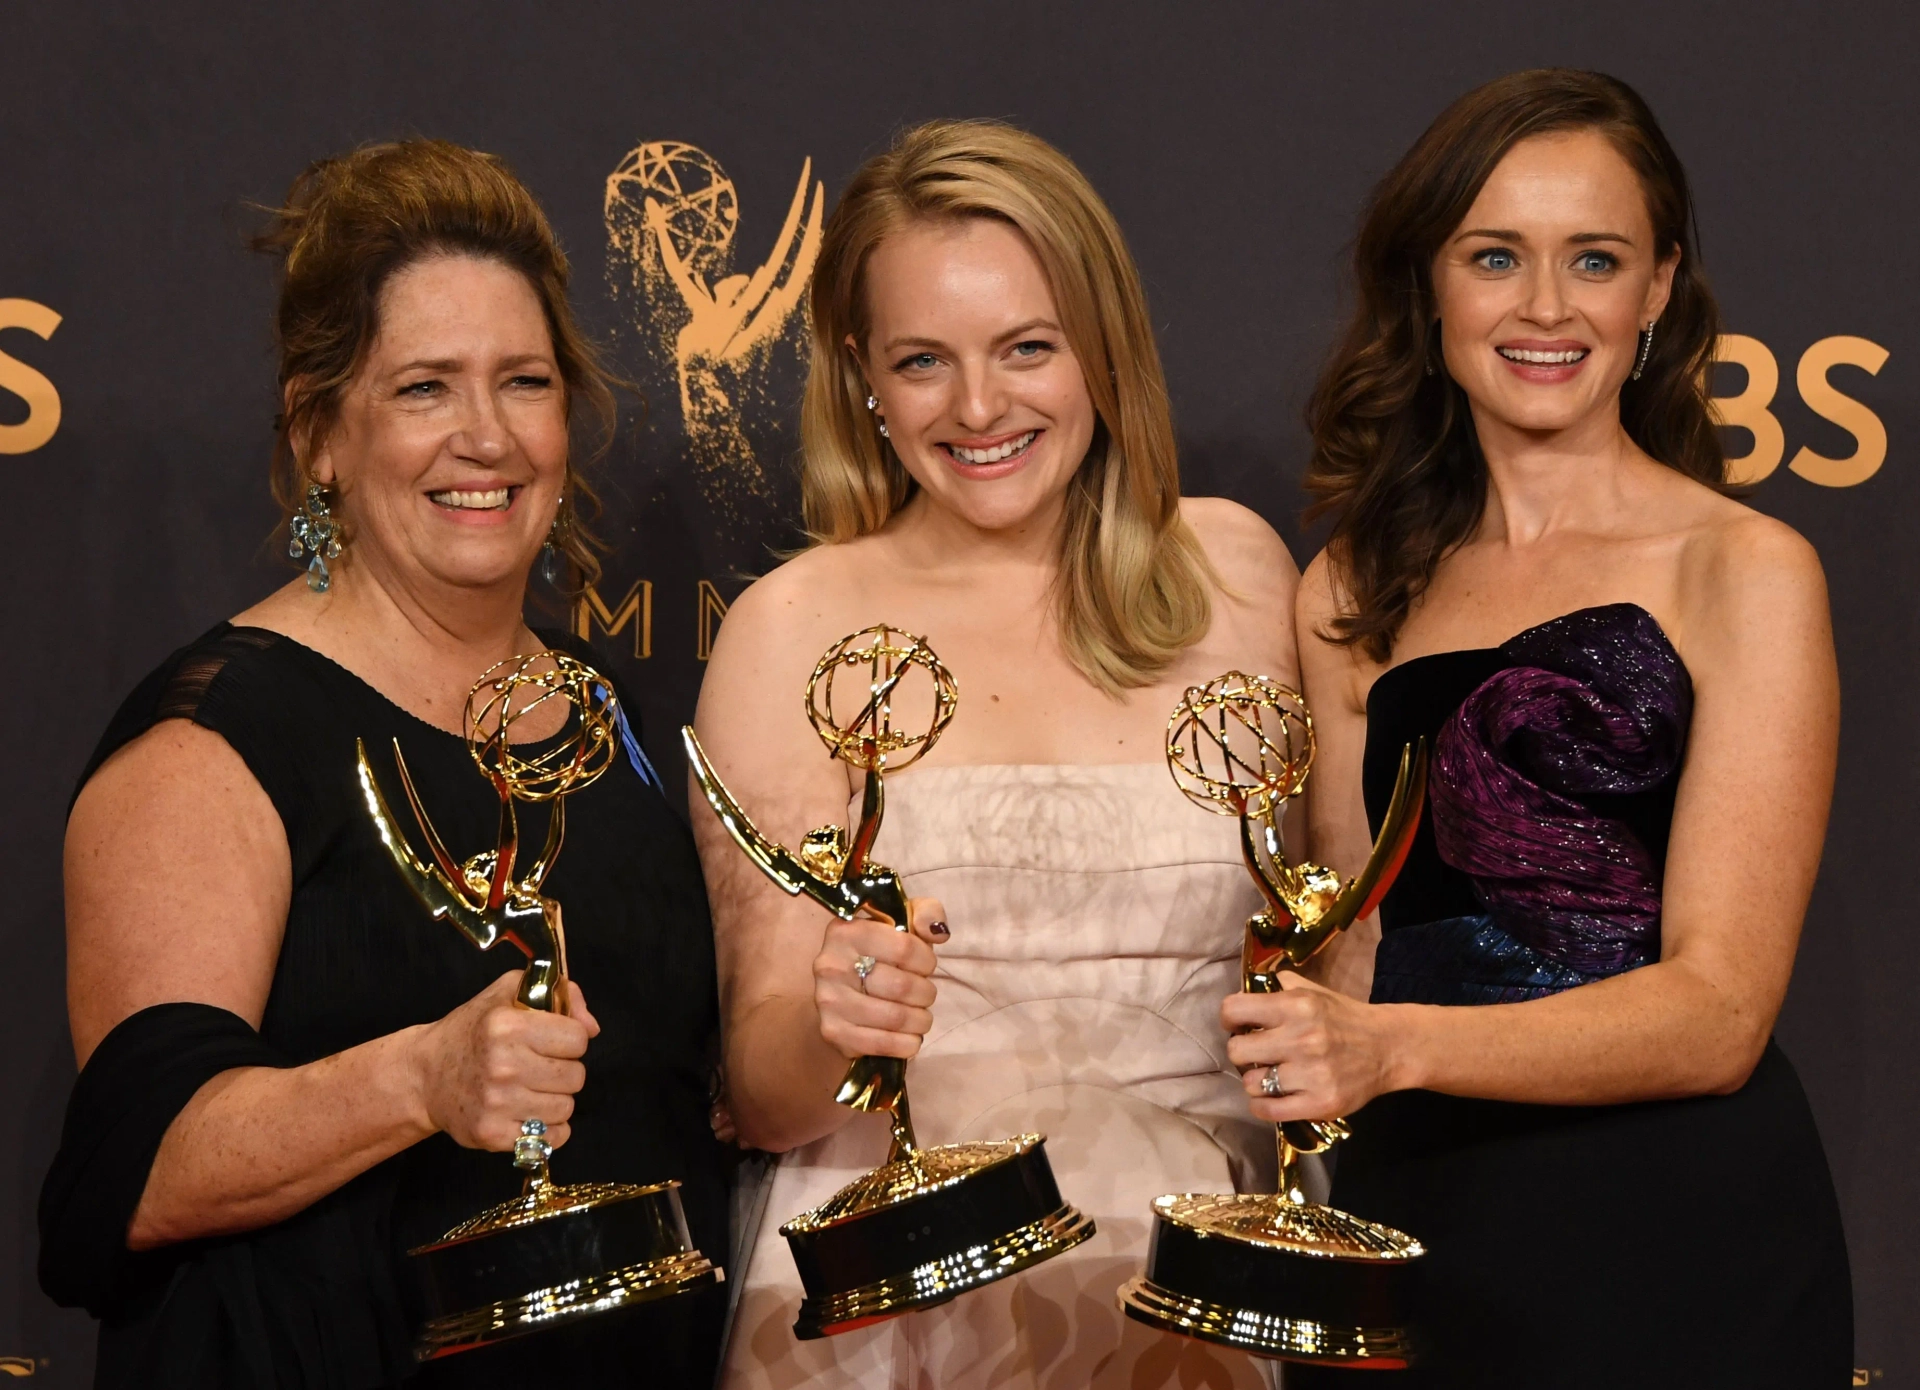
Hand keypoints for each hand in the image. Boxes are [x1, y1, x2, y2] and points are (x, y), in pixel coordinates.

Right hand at [413, 971, 600, 1151]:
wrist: (424, 1076)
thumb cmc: (471, 1031)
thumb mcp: (507, 993)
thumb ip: (560, 994)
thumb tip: (591, 1027)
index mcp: (507, 1025)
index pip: (578, 1039)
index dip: (570, 1038)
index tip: (552, 1041)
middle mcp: (503, 1065)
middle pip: (576, 1076)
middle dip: (564, 1070)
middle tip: (540, 1067)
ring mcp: (496, 1103)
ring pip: (566, 1108)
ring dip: (556, 1099)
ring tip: (532, 1089)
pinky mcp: (492, 1134)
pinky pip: (551, 1138)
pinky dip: (548, 1129)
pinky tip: (530, 1113)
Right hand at [813, 898, 947, 1060]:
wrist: (842, 990)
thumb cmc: (880, 954)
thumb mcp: (902, 923)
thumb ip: (925, 914)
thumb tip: (938, 931)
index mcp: (847, 931)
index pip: (906, 948)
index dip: (927, 961)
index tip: (926, 966)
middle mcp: (831, 964)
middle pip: (901, 986)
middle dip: (925, 993)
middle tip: (925, 994)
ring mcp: (829, 1000)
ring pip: (895, 1017)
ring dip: (920, 1020)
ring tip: (921, 1016)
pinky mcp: (833, 1032)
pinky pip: (882, 1044)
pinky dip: (906, 1044)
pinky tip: (910, 1037)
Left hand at [1223, 973, 1396, 1122]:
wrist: (1389, 1048)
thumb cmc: (1345, 1017)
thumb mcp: (1314, 991)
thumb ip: (1281, 987)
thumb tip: (1248, 988)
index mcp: (1296, 1006)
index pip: (1234, 1010)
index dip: (1229, 1019)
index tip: (1237, 1026)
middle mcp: (1301, 1038)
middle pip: (1237, 1051)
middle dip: (1241, 1052)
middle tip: (1255, 1054)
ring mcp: (1311, 1074)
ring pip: (1251, 1083)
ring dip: (1255, 1080)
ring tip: (1268, 1075)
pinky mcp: (1320, 1103)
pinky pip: (1269, 1111)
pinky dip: (1262, 1106)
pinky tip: (1270, 1097)